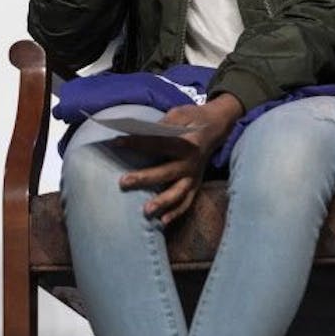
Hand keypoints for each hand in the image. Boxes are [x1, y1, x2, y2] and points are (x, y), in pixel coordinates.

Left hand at [117, 94, 243, 226]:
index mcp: (187, 142)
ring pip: (178, 192)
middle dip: (144, 178)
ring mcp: (194, 176)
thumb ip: (162, 124)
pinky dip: (176, 212)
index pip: (158, 143)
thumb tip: (138, 132)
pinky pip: (187, 201)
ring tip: (146, 210)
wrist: (218, 126)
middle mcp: (191, 162)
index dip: (137, 142)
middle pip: (166, 172)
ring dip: (162, 202)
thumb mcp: (179, 113)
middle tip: (123, 182)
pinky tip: (163, 221)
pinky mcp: (196, 184)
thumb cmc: (194, 118)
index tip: (117, 142)